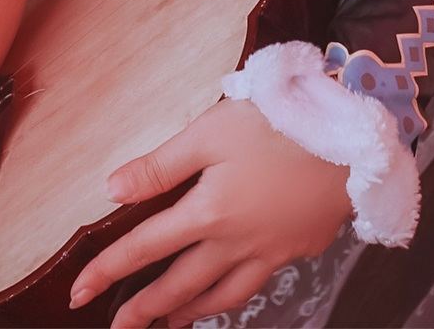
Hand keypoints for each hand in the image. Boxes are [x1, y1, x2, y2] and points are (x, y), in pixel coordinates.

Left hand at [70, 96, 354, 328]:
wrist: (355, 138)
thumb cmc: (278, 125)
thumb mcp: (210, 132)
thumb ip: (160, 166)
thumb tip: (111, 192)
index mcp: (208, 213)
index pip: (145, 248)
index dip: (108, 271)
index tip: (78, 293)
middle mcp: (235, 243)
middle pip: (181, 286)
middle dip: (145, 310)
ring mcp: (270, 252)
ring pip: (222, 295)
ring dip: (190, 311)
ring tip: (169, 323)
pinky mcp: (298, 249)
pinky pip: (256, 284)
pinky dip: (231, 296)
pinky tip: (226, 292)